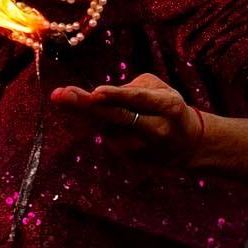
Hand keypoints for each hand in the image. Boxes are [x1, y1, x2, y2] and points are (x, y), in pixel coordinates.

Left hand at [50, 73, 206, 165]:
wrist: (188, 145)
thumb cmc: (167, 107)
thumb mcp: (160, 90)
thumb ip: (131, 90)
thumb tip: (98, 98)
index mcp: (168, 107)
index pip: (138, 101)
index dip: (117, 97)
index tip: (96, 93)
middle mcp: (154, 130)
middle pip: (116, 117)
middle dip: (85, 106)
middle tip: (59, 95)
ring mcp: (140, 147)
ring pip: (103, 126)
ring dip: (78, 111)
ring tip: (60, 96)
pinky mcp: (128, 157)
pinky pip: (103, 133)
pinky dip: (91, 120)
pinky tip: (87, 111)